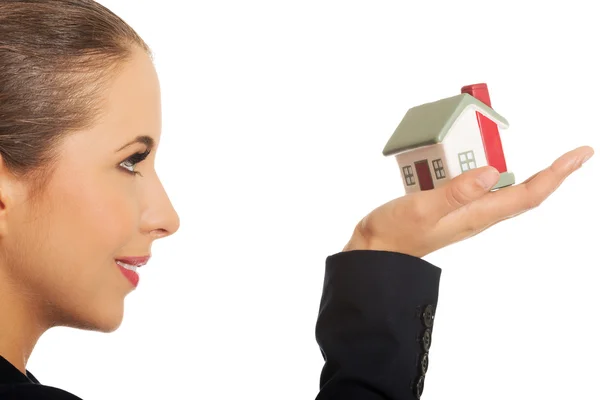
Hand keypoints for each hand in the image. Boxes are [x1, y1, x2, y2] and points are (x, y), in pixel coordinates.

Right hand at [344, 146, 594, 256]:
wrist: (374, 250)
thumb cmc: (395, 234)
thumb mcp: (423, 208)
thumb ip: (456, 192)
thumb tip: (492, 172)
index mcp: (476, 214)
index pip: (528, 194)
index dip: (557, 175)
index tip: (580, 154)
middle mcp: (476, 212)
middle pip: (521, 189)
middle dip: (544, 170)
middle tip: (552, 147)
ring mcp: (463, 210)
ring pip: (495, 184)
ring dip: (501, 162)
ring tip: (486, 140)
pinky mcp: (448, 205)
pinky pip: (470, 182)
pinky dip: (472, 164)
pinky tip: (456, 155)